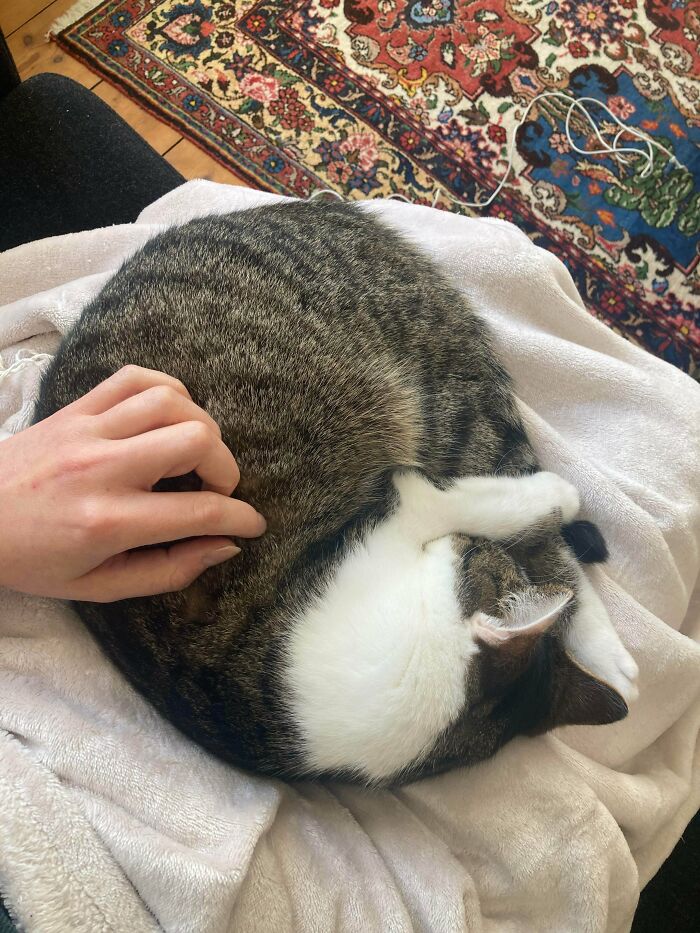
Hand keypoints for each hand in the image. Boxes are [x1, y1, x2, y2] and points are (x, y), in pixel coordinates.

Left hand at [0, 365, 265, 600]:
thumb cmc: (32, 560)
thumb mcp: (99, 588)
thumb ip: (168, 572)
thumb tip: (224, 546)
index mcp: (106, 522)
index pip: (198, 511)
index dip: (240, 517)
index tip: (253, 523)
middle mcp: (101, 468)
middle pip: (196, 440)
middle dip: (226, 467)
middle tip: (217, 488)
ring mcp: (87, 430)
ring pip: (172, 401)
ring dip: (201, 425)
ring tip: (196, 453)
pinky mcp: (76, 408)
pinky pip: (135, 377)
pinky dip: (168, 390)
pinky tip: (171, 416)